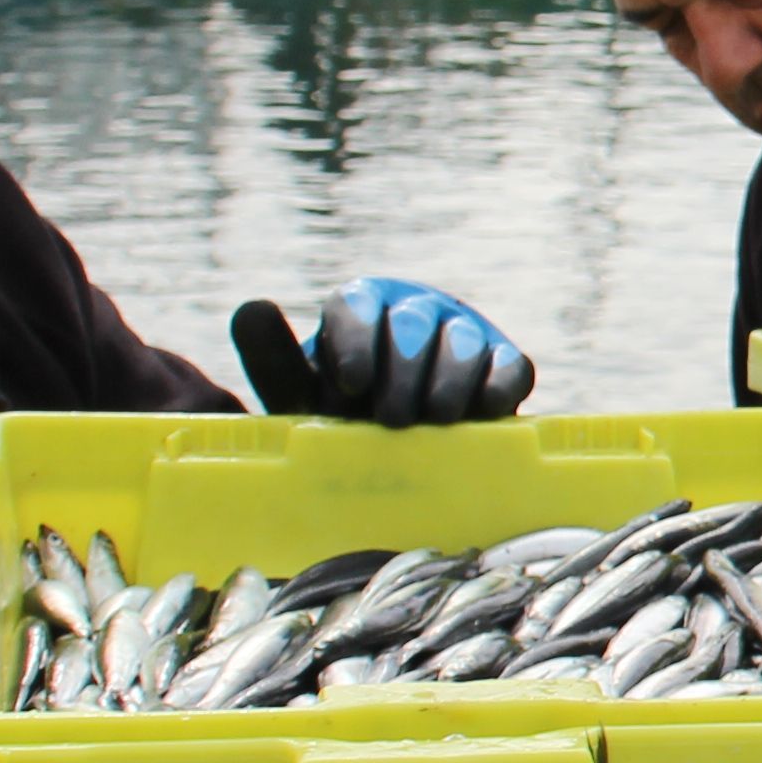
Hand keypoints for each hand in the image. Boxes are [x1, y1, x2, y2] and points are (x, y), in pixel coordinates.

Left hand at [233, 281, 534, 424]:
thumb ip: (276, 363)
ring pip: (462, 341)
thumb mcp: (305, 400)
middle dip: (404, 370)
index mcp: (357, 312)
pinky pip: (511, 365)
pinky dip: (499, 386)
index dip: (356, 340)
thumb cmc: (345, 422)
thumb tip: (250, 308)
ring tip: (434, 421)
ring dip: (449, 379)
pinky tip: (483, 412)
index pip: (355, 307)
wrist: (406, 456)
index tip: (353, 384)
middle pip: (412, 323)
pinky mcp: (504, 367)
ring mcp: (462, 336)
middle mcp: (410, 314)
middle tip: (393, 418)